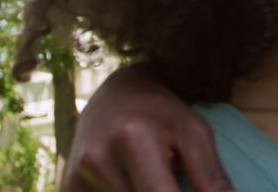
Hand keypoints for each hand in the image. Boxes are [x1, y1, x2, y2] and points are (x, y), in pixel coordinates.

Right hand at [63, 65, 233, 191]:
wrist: (114, 96)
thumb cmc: (163, 114)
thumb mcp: (195, 134)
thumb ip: (211, 176)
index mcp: (134, 139)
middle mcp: (96, 159)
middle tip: (173, 181)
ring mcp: (75, 176)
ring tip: (152, 178)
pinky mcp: (65, 188)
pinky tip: (132, 183)